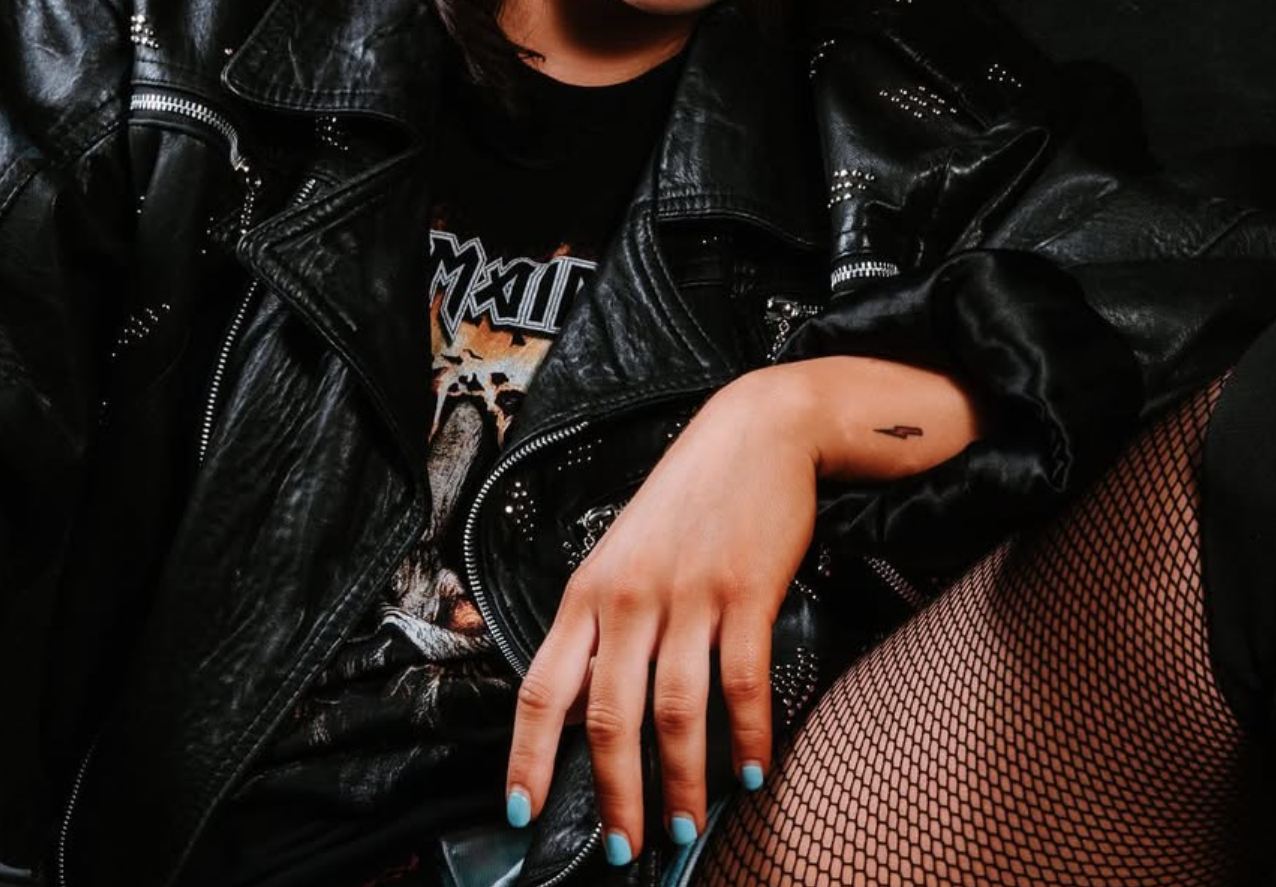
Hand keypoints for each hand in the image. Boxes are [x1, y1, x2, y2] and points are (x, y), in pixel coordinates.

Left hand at [504, 366, 817, 863]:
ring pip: (676, 712)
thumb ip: (595, 620)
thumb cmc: (684, 498)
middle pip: (610, 718)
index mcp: (589, 589)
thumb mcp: (618, 550)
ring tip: (688, 826)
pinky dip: (749, 735)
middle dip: (615, 797)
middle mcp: (630, 595)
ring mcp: (690, 594)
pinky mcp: (747, 591)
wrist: (755, 431)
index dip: (527, 757)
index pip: (543, 686)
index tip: (520, 813)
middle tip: (623, 850)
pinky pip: (744, 682)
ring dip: (683, 782)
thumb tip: (566, 696)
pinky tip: (751, 770)